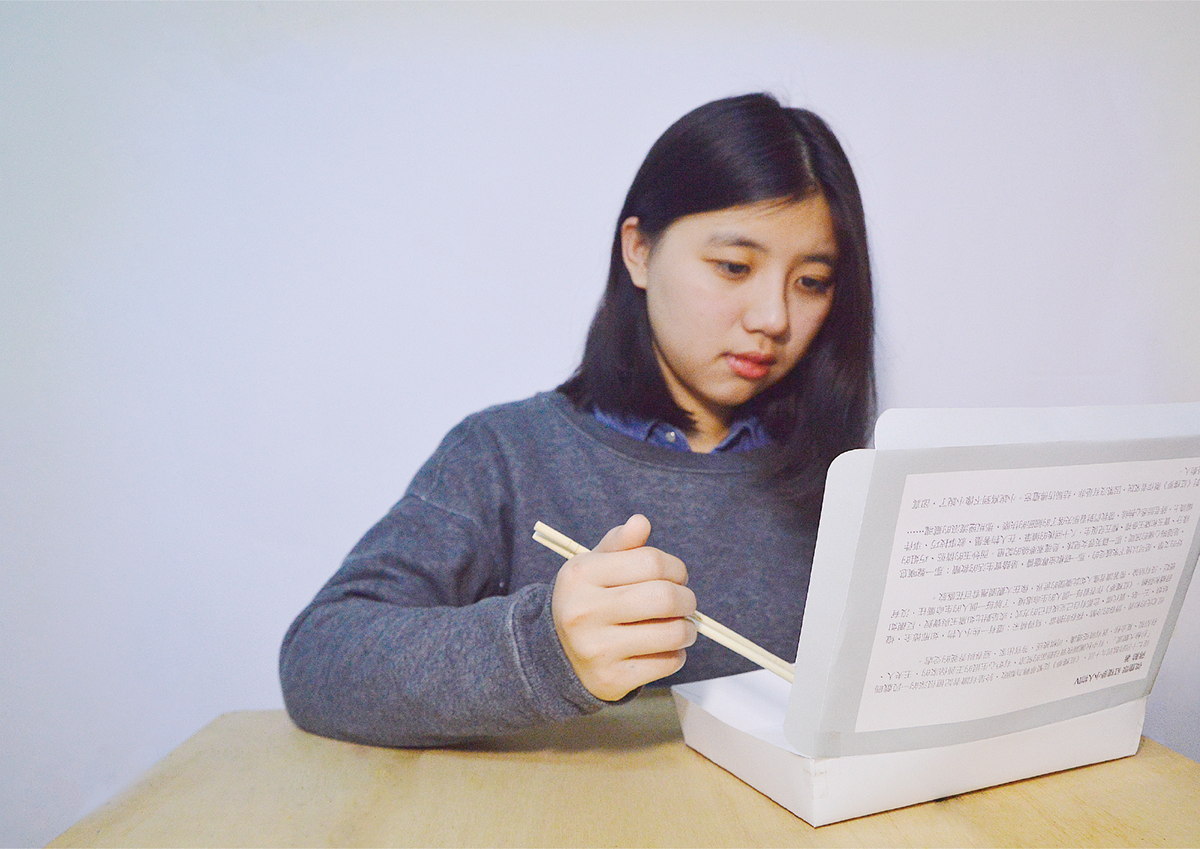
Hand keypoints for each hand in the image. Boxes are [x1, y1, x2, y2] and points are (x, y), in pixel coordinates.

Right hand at [551, 514, 696, 701]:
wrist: (557, 657)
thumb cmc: (588, 601)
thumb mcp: (593, 567)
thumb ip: (619, 543)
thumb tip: (641, 522)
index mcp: (580, 576)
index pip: (650, 561)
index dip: (675, 567)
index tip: (676, 575)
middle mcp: (584, 612)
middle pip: (664, 597)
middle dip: (687, 598)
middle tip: (685, 602)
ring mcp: (596, 648)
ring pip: (671, 633)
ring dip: (687, 629)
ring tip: (681, 626)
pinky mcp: (611, 679)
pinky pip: (667, 662)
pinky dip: (676, 654)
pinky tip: (664, 648)